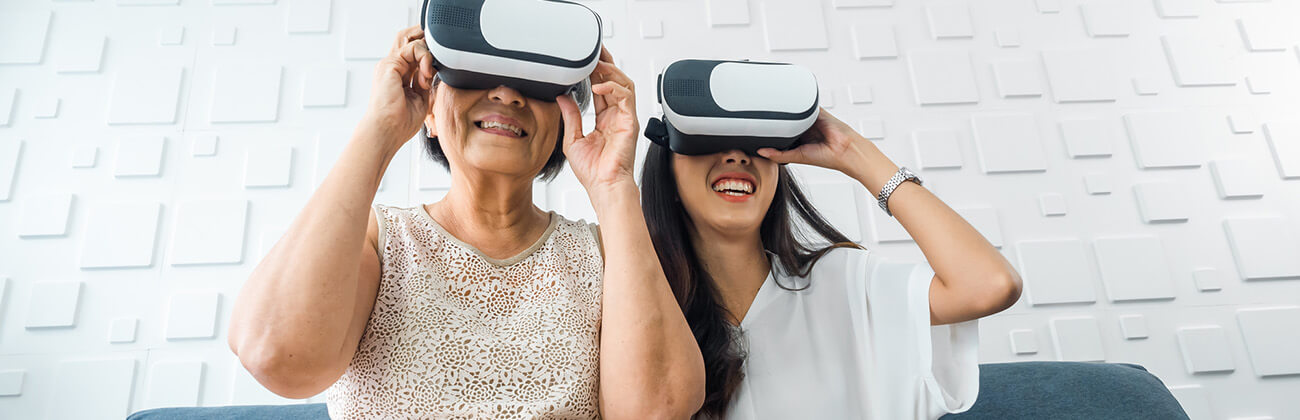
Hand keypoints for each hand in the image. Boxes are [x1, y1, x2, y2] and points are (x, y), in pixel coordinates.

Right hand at [359, 25, 436, 149]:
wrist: (388, 130)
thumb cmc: (399, 123)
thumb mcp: (420, 98)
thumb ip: (424, 82)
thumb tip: (431, 70)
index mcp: (397, 77)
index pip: (413, 55)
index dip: (427, 57)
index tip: (432, 75)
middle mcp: (392, 69)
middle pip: (409, 42)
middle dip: (426, 46)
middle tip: (432, 63)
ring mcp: (390, 65)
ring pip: (412, 41)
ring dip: (427, 54)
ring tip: (427, 74)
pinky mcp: (390, 64)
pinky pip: (413, 48)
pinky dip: (425, 57)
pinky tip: (425, 74)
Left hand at [557, 47, 639, 194]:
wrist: (603, 187)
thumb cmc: (592, 172)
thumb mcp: (572, 139)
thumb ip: (570, 116)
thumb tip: (562, 97)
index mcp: (604, 120)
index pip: (601, 89)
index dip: (595, 72)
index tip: (586, 60)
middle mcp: (617, 117)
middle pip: (615, 81)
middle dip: (605, 64)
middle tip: (594, 51)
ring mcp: (625, 118)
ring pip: (624, 84)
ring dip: (610, 72)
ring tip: (596, 65)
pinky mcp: (630, 122)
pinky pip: (626, 97)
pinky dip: (613, 87)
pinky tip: (599, 86)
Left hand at [755, 109, 890, 178]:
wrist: (844, 149)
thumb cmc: (826, 157)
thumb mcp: (797, 157)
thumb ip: (779, 155)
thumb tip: (761, 152)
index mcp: (797, 141)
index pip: (780, 133)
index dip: (769, 130)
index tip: (755, 126)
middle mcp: (803, 130)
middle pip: (785, 121)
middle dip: (774, 118)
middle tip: (757, 111)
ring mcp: (810, 120)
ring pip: (793, 111)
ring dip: (785, 107)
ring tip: (768, 100)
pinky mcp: (817, 111)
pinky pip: (806, 102)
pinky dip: (798, 98)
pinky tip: (787, 94)